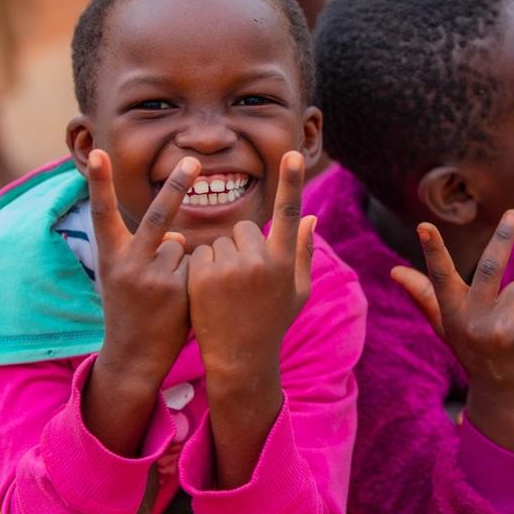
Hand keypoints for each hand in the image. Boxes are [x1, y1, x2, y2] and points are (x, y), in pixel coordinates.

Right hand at [87, 149, 197, 381]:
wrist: (134, 356)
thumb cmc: (131, 309)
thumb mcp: (124, 276)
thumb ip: (147, 251)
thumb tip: (177, 237)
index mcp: (110, 256)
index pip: (103, 212)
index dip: (99, 182)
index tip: (98, 153)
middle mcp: (128, 264)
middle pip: (158, 217)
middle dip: (177, 186)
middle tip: (193, 160)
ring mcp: (154, 278)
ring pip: (181, 248)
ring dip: (180, 263)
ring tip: (165, 293)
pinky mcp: (178, 291)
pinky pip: (195, 266)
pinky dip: (192, 276)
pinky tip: (178, 301)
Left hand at [187, 151, 315, 488]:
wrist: (239, 359)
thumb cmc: (272, 324)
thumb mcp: (296, 291)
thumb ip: (303, 252)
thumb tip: (312, 217)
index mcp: (285, 263)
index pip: (290, 213)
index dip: (292, 182)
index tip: (292, 154)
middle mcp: (261, 261)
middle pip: (245, 227)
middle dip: (242, 246)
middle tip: (243, 281)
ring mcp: (231, 268)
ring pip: (220, 240)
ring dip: (220, 258)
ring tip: (227, 292)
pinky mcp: (204, 275)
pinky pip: (200, 252)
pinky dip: (202, 268)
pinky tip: (209, 294)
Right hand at [391, 210, 513, 455]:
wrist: (503, 392)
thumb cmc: (472, 348)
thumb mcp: (445, 323)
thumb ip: (423, 294)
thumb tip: (395, 271)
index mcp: (452, 314)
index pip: (439, 276)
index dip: (432, 249)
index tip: (424, 226)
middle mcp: (474, 321)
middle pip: (491, 266)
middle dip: (503, 235)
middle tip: (513, 212)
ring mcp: (502, 330)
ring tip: (512, 326)